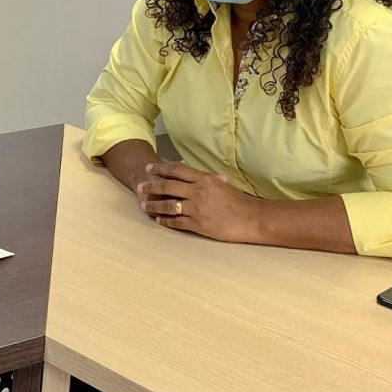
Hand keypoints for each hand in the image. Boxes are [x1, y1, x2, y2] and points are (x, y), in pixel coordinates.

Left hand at [136, 161, 262, 243]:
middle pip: (167, 186)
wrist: (252, 218)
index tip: (149, 168)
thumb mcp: (223, 185)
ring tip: (143, 206)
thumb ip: (209, 180)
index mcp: (203, 179)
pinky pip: (176, 222)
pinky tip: (159, 221)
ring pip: (168, 205)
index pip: (176, 170)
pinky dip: (165, 221)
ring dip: (154, 206)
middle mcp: (197, 191)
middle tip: (140, 187)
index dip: (160, 168)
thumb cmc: (239, 201)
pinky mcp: (198, 224)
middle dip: (151, 187)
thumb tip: (202, 175)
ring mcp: (196, 208)